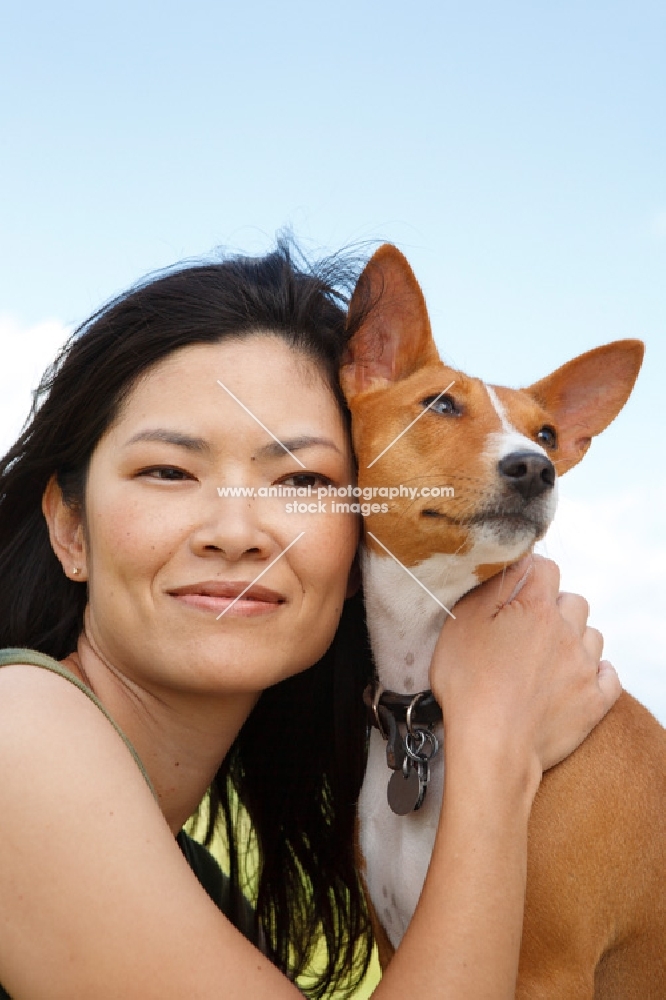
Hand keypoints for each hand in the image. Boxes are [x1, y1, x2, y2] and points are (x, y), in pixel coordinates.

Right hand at [429, 555, 621, 785]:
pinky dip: (595, 673)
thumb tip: (513, 565)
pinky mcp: (594, 702)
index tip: (515, 590)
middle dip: (554, 609)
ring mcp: (584, 668)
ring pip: (592, 636)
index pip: (546, 569)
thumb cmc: (470, 686)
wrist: (493, 746)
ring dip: (574, 639)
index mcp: (536, 608)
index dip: (530, 575)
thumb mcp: (463, 622)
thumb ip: (492, 586)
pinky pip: (609, 675)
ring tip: (546, 658)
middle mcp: (567, 632)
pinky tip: (573, 679)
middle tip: (526, 630)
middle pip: (573, 602)